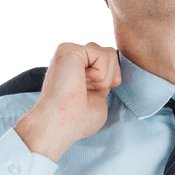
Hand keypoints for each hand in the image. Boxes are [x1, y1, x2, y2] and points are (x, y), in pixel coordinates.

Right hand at [14, 41, 121, 162]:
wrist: (59, 125)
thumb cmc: (77, 121)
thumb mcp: (99, 99)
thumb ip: (105, 82)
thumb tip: (114, 73)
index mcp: (77, 69)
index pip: (108, 64)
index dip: (108, 83)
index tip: (88, 97)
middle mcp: (72, 57)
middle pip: (112, 56)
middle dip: (110, 79)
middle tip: (87, 93)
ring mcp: (70, 51)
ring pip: (111, 54)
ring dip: (105, 79)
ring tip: (84, 88)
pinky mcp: (70, 49)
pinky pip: (105, 55)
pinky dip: (101, 75)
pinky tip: (81, 83)